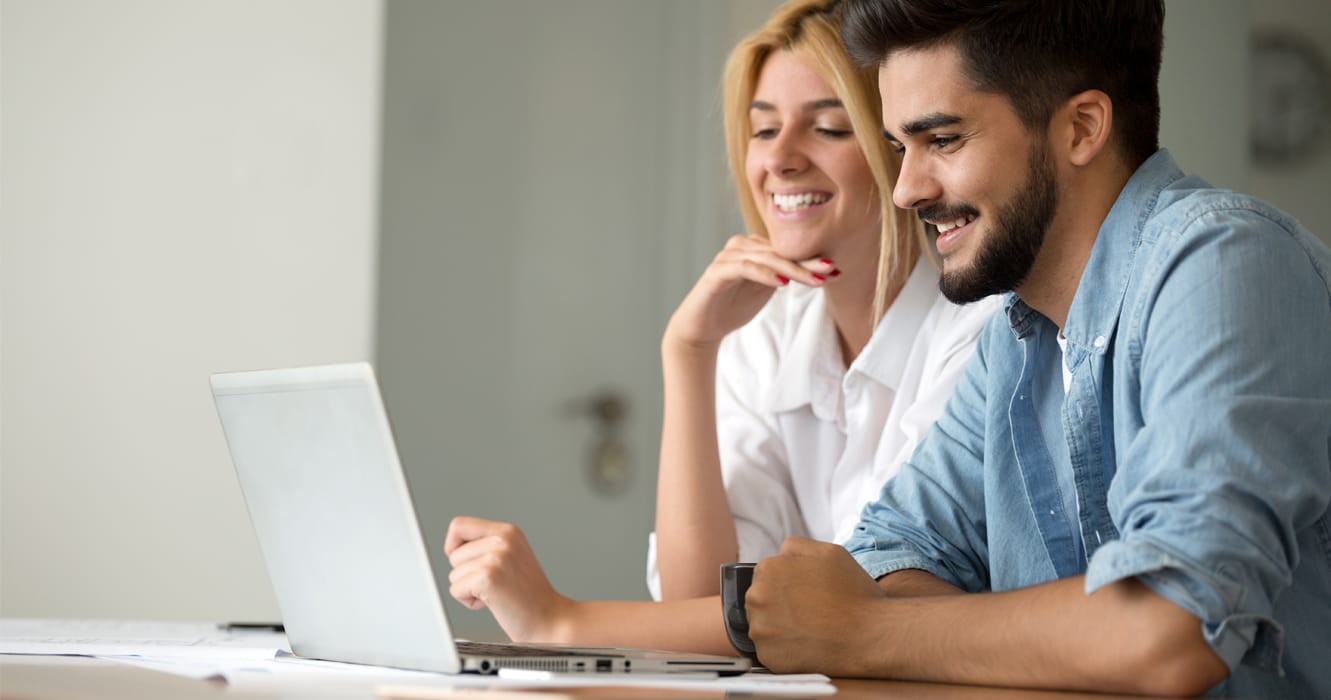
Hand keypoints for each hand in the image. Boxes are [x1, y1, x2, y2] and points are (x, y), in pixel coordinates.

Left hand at [444, 516, 573, 642]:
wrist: (550, 619)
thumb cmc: (530, 596)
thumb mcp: (512, 557)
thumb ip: (487, 546)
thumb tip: (452, 548)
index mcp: (508, 532)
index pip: (459, 526)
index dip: (453, 545)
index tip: (465, 562)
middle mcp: (503, 540)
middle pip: (453, 554)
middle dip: (465, 574)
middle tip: (493, 584)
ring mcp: (496, 557)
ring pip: (454, 574)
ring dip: (469, 589)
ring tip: (496, 593)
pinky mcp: (488, 578)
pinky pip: (456, 590)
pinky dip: (469, 602)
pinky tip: (493, 603)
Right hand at [665, 235, 837, 348]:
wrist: (703, 328)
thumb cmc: (735, 306)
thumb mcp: (767, 289)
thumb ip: (786, 274)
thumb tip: (821, 269)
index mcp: (754, 247)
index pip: (787, 250)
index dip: (812, 259)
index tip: (837, 270)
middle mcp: (741, 246)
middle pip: (780, 252)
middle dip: (807, 262)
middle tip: (831, 270)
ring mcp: (727, 257)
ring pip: (766, 258)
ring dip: (792, 268)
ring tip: (814, 279)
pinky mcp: (716, 272)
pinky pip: (744, 268)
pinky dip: (765, 274)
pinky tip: (782, 283)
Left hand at [744, 537, 886, 674]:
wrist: (870, 636)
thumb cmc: (853, 593)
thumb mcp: (828, 552)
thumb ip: (796, 546)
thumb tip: (779, 555)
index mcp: (768, 570)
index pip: (766, 574)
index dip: (788, 583)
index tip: (807, 593)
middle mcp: (757, 599)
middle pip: (761, 599)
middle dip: (781, 604)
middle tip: (811, 611)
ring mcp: (760, 630)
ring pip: (764, 625)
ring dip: (781, 626)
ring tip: (811, 628)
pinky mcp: (768, 657)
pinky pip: (771, 650)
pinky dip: (785, 649)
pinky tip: (808, 644)